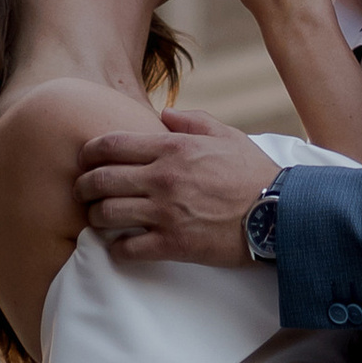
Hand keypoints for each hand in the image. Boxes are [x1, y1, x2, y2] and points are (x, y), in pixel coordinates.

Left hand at [77, 111, 276, 263]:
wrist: (279, 214)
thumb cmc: (254, 174)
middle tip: (82, 191)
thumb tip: (163, 113)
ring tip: (98, 218)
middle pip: (100, 180)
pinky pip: (127, 248)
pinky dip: (116, 248)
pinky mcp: (172, 244)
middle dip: (83, 186)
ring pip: (107, 214)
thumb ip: (192, 121)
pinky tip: (119, 246)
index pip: (111, 145)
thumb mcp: (226, 135)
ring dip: (96, 217)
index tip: (83, 159)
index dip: (88, 152)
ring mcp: (165, 213)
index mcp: (172, 148)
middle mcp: (162, 178)